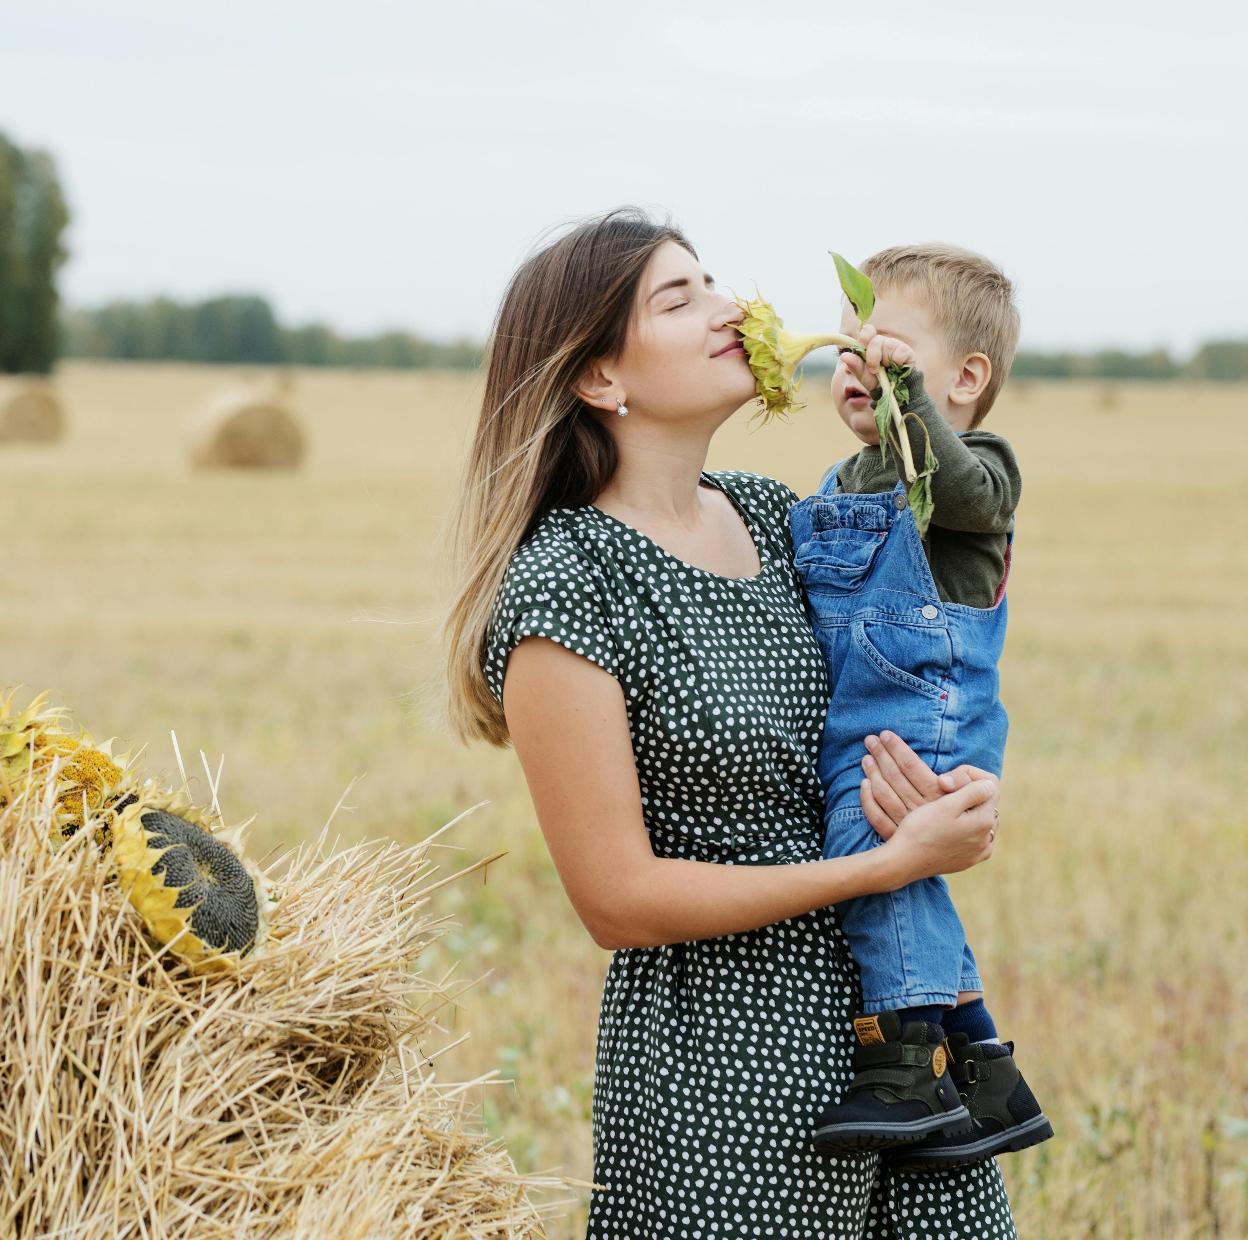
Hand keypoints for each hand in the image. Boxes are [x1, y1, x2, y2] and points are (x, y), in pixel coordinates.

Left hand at [842, 323, 913, 389]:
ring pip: (887, 344)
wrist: (895, 394)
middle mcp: (883, 343)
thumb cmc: (879, 384)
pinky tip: (897, 368)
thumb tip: (844, 355)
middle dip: (872, 356)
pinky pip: (899, 351)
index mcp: (871, 346)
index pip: (868, 330)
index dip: (865, 336)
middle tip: (873, 369)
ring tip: (887, 371)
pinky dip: (896, 362)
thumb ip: (855, 366)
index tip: (862, 347)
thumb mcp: (864, 377)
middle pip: (875, 339)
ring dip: (884, 361)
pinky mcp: (907, 351)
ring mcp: (895, 346)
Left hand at [860, 731, 997, 838]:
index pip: (911, 766)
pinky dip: (868, 800)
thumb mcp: (980, 793)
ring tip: (866, 757)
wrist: (969, 848)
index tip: (886, 735)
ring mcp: (909, 825)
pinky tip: (864, 785)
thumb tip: (942, 781)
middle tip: (870, 740)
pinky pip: (877, 818)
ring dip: (872, 773)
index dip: (897, 748)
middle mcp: (922, 810)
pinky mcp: (901, 837)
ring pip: (883, 794)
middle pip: (894, 777)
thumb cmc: (974, 813)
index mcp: (940, 797)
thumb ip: (965, 779)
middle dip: (880, 754)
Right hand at [880, 777, 998, 887]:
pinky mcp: (967, 861)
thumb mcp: (947, 804)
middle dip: (969, 794)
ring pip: (980, 821)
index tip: (945, 783)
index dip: (968, 778)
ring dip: (967, 812)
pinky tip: (948, 829)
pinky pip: (974, 839)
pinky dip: (965, 830)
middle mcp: (987, 839)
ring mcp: (978, 853)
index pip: (989, 787)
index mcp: (985, 821)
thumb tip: (989, 786)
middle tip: (942, 795)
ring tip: (944, 811)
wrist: (903, 862)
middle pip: (986, 804)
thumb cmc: (921, 830)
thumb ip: (973, 792)